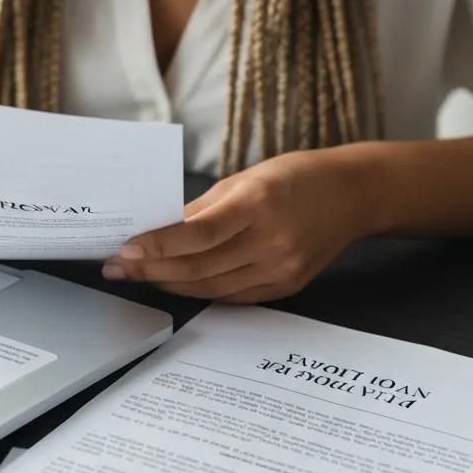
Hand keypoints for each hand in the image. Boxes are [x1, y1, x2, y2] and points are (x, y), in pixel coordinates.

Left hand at [101, 150, 369, 304]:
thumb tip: (160, 229)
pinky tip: (178, 283)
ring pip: (212, 287)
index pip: (197, 234)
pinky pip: (234, 296)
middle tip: (120, 267)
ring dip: (171, 284)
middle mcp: (272, 241)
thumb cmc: (296, 176)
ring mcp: (282, 269)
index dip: (158, 245)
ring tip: (141, 276)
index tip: (126, 249)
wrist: (352, 195)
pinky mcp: (287, 287)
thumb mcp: (248, 178)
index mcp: (258, 203)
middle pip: (199, 266)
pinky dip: (202, 291)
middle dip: (153, 269)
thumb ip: (205, 208)